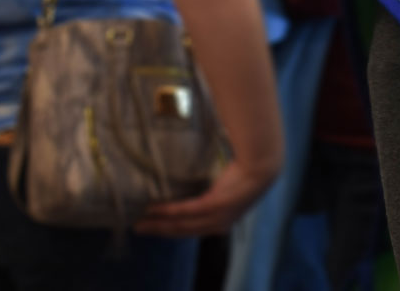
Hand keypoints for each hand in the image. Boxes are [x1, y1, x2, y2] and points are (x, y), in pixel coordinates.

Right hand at [133, 161, 271, 235]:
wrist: (261, 166)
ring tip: (141, 221)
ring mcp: (216, 218)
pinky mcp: (214, 206)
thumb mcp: (223, 189)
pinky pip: (186, 210)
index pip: (190, 231)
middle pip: (182, 232)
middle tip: (138, 228)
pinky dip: (168, 210)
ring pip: (181, 225)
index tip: (152, 228)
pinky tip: (154, 209)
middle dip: (158, 231)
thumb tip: (191, 189)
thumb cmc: (244, 173)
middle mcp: (218, 226)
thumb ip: (207, 194)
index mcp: (220, 224)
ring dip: (158, 224)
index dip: (169, 231)